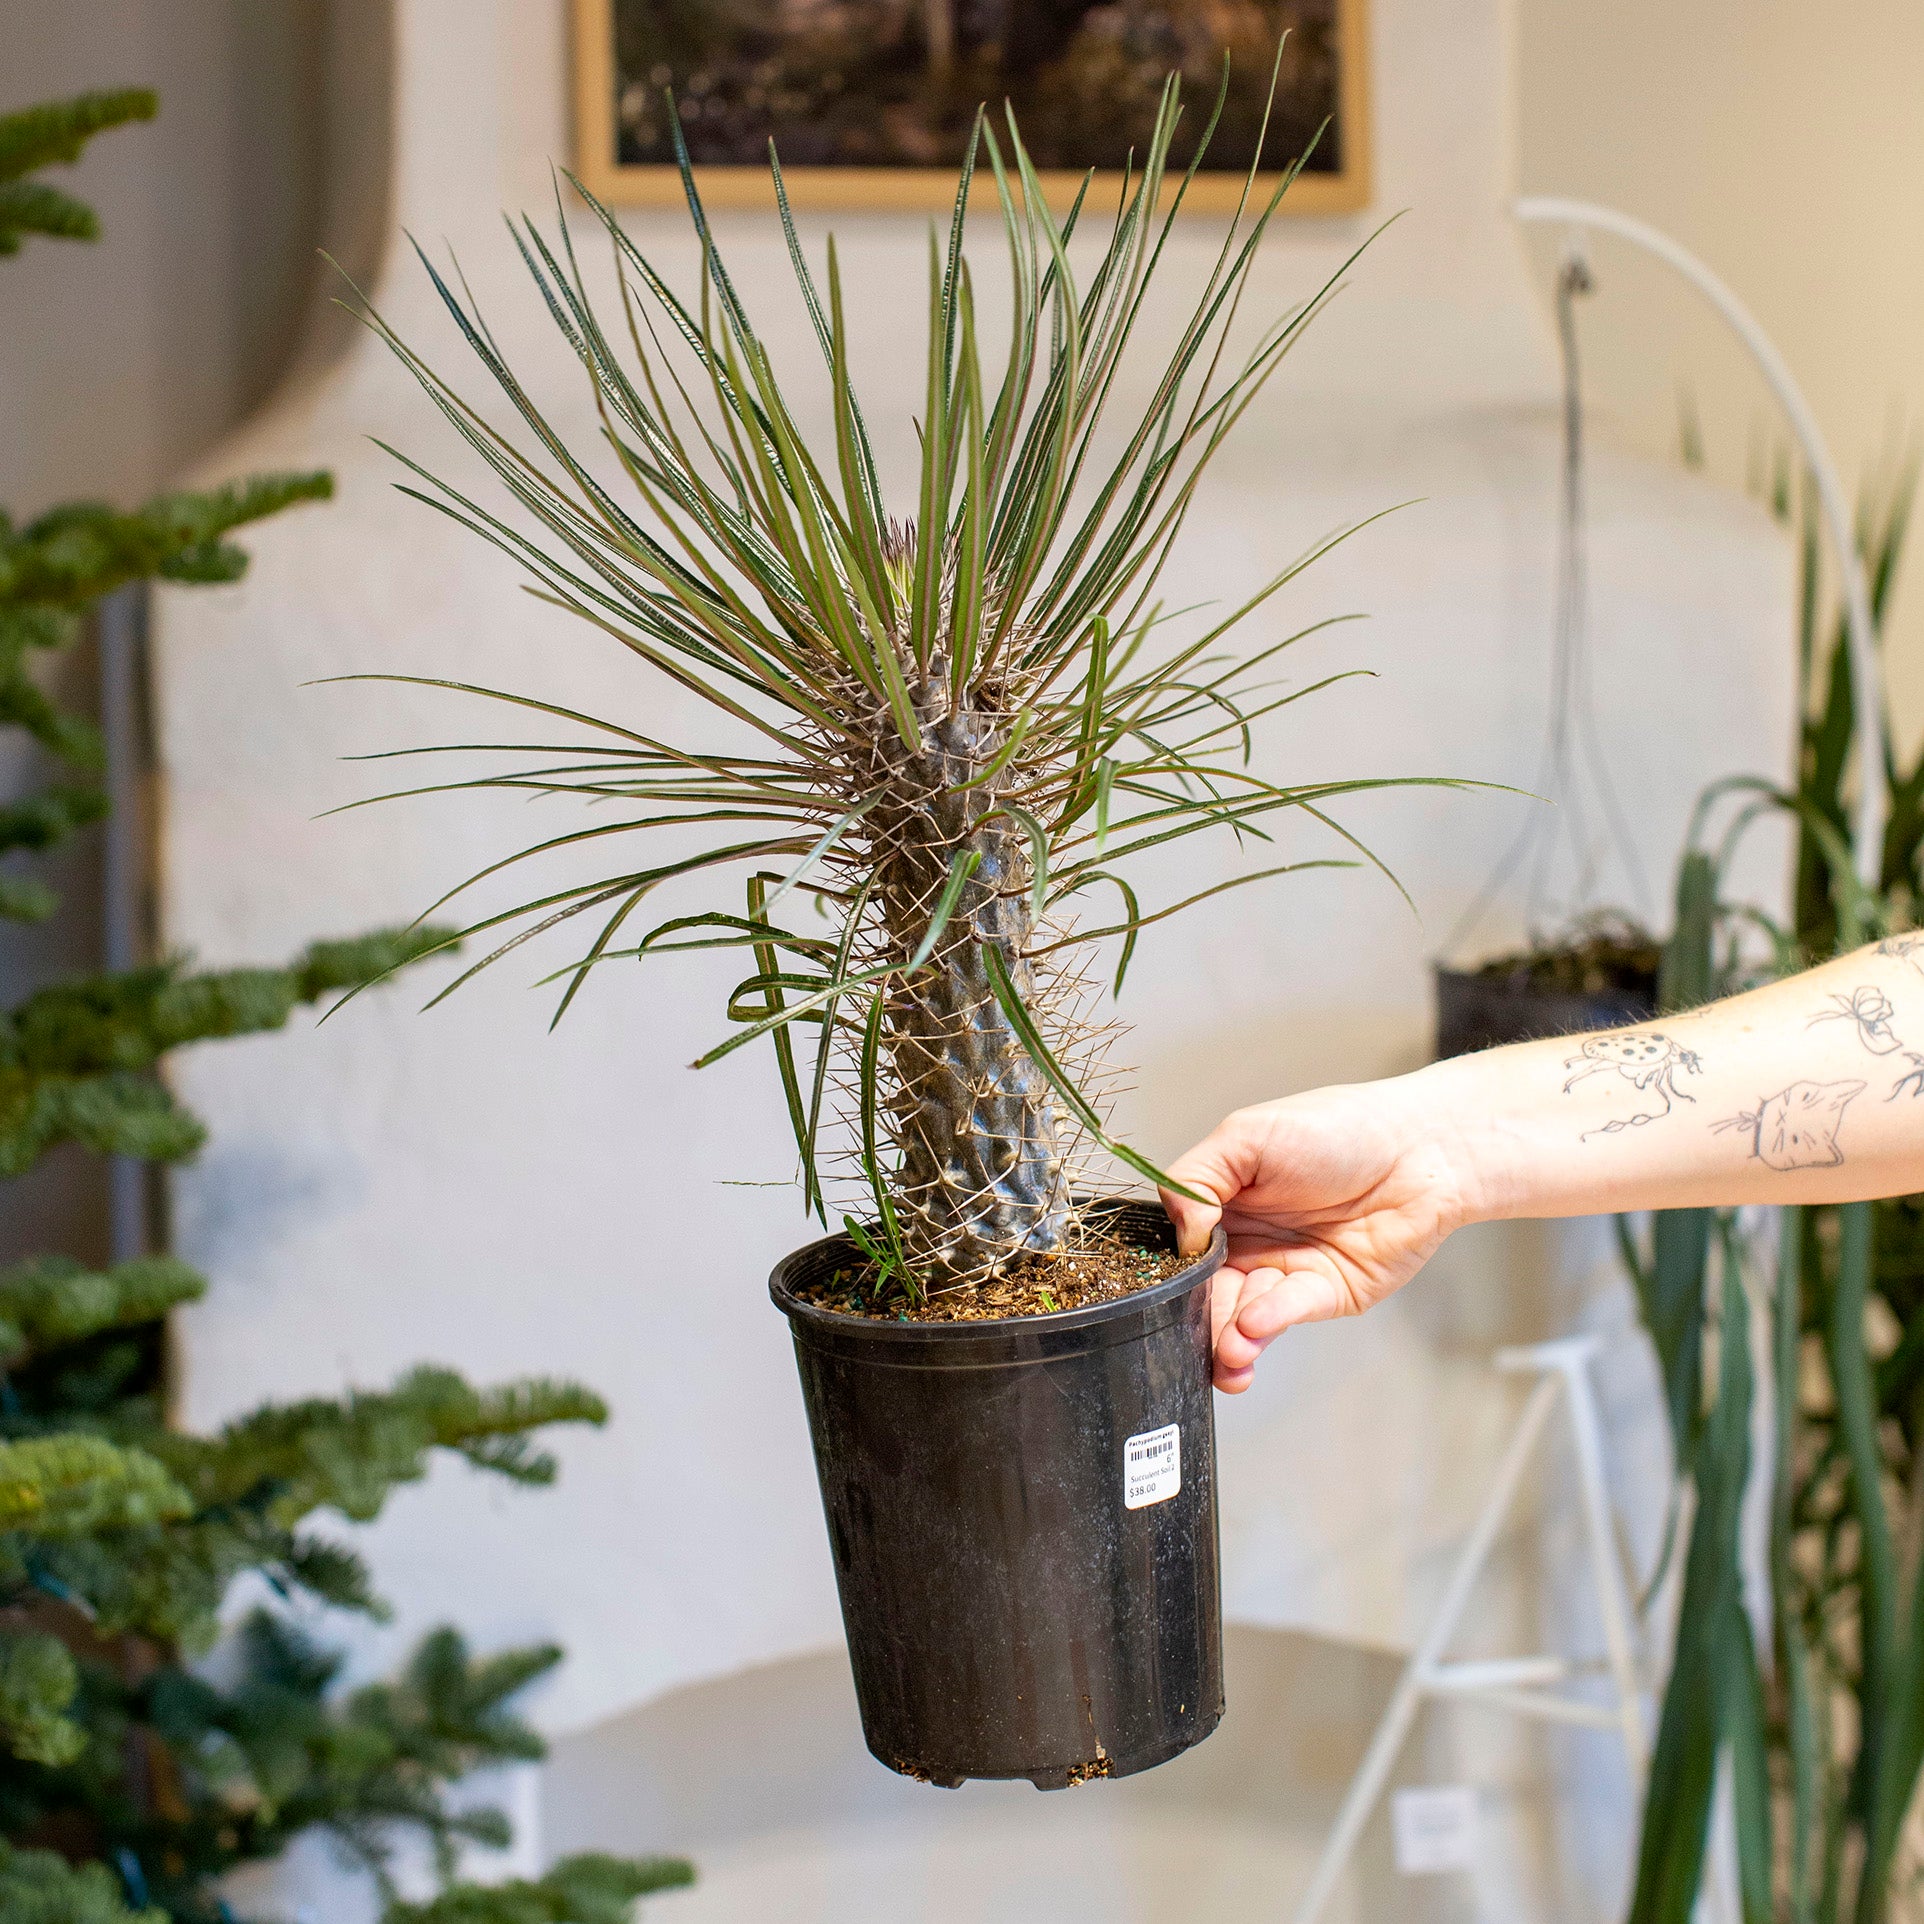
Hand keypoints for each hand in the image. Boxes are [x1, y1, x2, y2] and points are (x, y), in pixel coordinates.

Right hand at [1160, 1072, 1476, 1393]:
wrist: (1420, 1147)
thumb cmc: (1337, 1127)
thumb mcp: (1248, 1134)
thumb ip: (1196, 1178)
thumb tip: (1180, 1234)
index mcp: (1221, 1203)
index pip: (1179, 1246)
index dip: (1169, 1269)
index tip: (1158, 1288)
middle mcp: (1247, 1241)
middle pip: (1205, 1292)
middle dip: (1196, 1322)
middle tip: (1186, 1339)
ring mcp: (1285, 1271)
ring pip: (1242, 1315)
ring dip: (1229, 1338)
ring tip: (1229, 1350)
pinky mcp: (1325, 1294)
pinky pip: (1288, 1312)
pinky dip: (1268, 1320)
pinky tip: (1255, 1323)